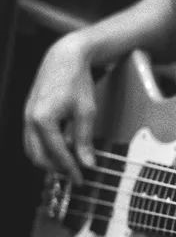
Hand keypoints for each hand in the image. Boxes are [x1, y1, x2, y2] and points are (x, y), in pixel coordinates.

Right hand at [23, 33, 97, 183]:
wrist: (64, 57)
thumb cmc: (76, 80)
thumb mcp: (86, 111)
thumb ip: (84, 139)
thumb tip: (87, 163)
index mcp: (43, 120)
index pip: (56, 154)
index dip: (70, 169)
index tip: (80, 179)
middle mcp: (30, 119)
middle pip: (38, 157)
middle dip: (56, 169)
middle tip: (74, 174)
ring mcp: (26, 116)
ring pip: (32, 150)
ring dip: (48, 160)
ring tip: (69, 163)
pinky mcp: (29, 113)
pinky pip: (32, 139)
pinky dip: (44, 148)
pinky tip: (61, 148)